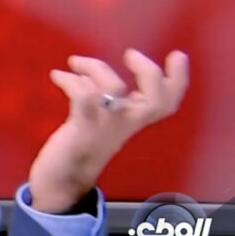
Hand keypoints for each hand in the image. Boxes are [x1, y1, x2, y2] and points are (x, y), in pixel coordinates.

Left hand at [28, 49, 188, 212]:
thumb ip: (107, 101)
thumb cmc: (81, 147)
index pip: (167, 103)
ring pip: (115, 88)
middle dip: (148, 71)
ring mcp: (105, 126)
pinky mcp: (82, 127)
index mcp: (133, 121)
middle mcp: (125, 123)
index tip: (177, 55)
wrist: (61, 181)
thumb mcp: (103, 122)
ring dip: (94, 67)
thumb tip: (94, 70)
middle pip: (156, 98)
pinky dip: (69, 80)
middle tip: (129, 54)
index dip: (178, 80)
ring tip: (74, 63)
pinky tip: (57, 76)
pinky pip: (83, 96)